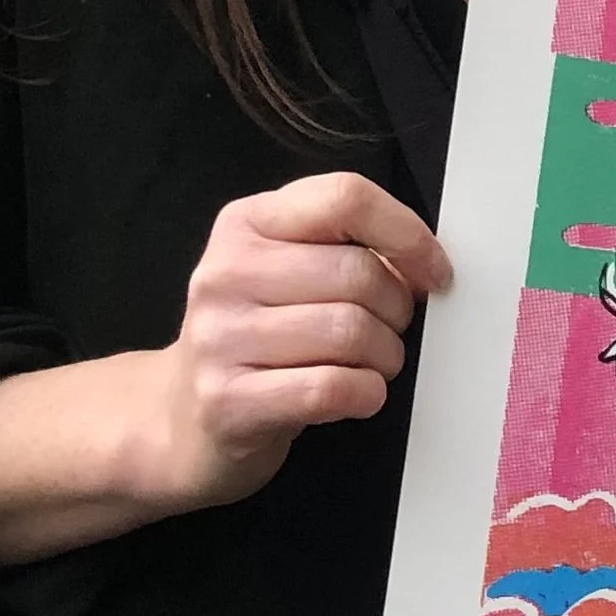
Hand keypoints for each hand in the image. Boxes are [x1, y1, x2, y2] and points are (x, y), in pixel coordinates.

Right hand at [158, 172, 451, 509]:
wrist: (181, 418)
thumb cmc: (255, 338)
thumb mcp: (286, 270)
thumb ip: (345, 248)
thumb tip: (424, 262)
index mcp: (246, 223)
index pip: (345, 197)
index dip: (406, 233)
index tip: (433, 269)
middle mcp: (225, 272)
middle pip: (358, 272)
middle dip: (397, 309)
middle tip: (388, 330)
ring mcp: (220, 337)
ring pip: (351, 332)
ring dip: (385, 356)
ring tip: (370, 364)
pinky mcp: (228, 400)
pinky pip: (332, 388)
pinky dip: (365, 394)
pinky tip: (356, 394)